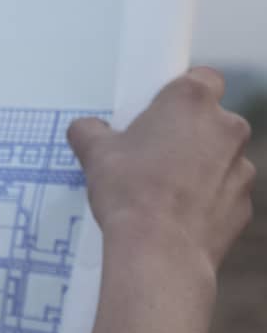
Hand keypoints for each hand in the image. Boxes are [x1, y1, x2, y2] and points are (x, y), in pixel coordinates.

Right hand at [68, 67, 255, 273]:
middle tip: (157, 149)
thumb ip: (91, 131)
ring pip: (223, 158)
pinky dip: (209, 200)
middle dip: (192, 132)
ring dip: (203, 167)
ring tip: (166, 188)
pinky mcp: (245, 208)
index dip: (185, 92)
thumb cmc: (130, 192)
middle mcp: (226, 128)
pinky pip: (226, 194)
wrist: (160, 254)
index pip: (204, 77)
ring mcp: (241, 170)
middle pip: (214, 119)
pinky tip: (179, 215)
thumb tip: (86, 130)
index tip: (163, 110)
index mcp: (192, 100)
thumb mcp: (95, 151)